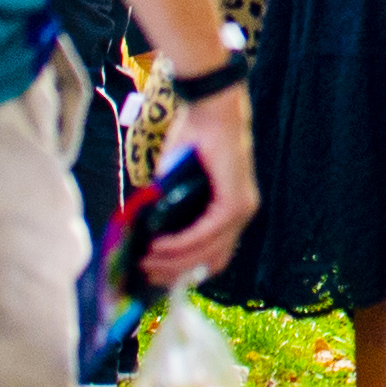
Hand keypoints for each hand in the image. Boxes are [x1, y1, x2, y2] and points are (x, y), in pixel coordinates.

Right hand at [146, 99, 256, 287]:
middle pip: (210, 261)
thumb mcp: (173, 183)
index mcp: (231, 209)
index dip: (184, 272)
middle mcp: (242, 213)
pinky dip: (179, 244)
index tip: (155, 278)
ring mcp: (242, 209)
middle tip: (144, 275)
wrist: (209, 109)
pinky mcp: (235, 203)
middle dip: (175, 274)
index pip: (213, 255)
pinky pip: (205, 234)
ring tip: (144, 261)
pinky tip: (157, 247)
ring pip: (205, 252)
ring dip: (172, 262)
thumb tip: (143, 239)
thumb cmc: (193, 139)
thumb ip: (165, 209)